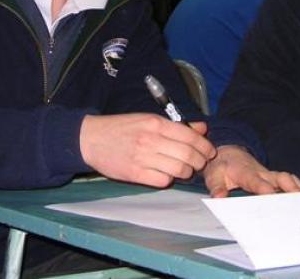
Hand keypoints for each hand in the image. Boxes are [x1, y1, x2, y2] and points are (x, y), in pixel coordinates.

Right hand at [79, 113, 215, 187]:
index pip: (190, 136)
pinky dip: (169, 179)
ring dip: (186, 172)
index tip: (209, 151)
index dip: (204, 146)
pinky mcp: (135, 174)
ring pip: (179, 170)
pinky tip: (166, 175)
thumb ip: (176, 125)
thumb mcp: (147, 119)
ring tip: (184, 170)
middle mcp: (150, 140)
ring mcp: (142, 158)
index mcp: (155, 124)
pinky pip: (162, 181)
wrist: (90, 139)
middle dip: (200, 161)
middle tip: (199, 163)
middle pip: (188, 155)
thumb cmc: (120, 128)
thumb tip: (202, 128)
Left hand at [203, 145, 299, 197]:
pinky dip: (299, 189)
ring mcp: (271, 175)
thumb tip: (219, 197)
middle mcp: (261, 172)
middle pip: (279, 179)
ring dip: (298, 190)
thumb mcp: (213, 175)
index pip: (255, 180)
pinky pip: (291, 181)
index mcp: (245, 172)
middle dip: (289, 190)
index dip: (264, 187)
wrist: (228, 153)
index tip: (270, 194)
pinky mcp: (276, 178)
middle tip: (298, 205)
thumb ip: (216, 186)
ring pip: (288, 179)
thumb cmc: (221, 167)